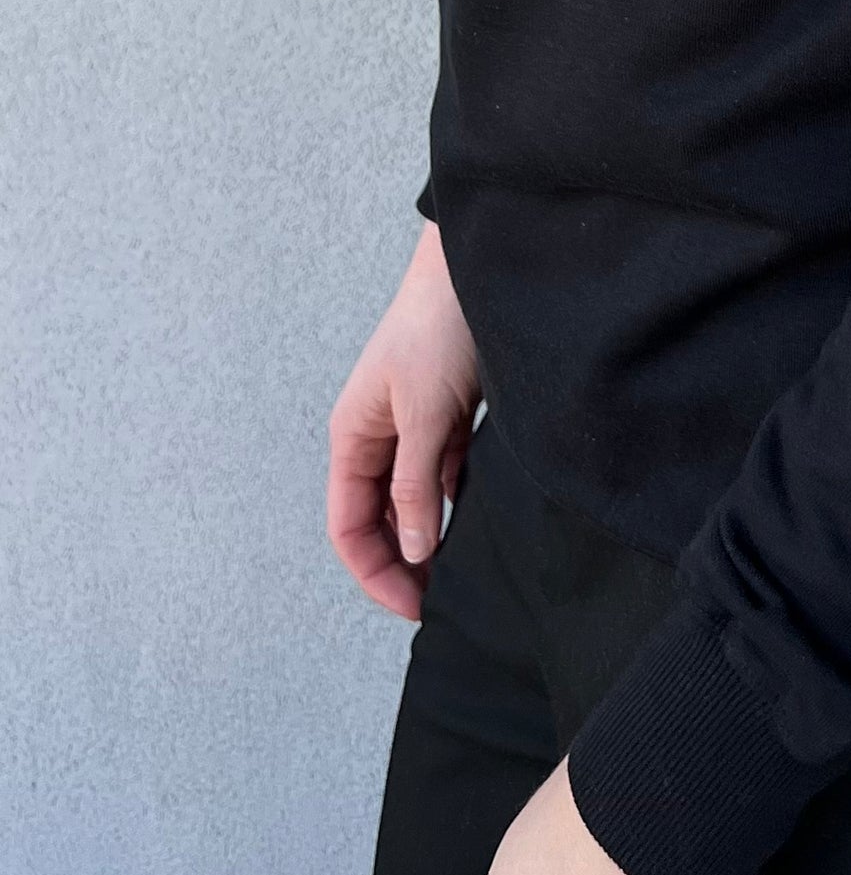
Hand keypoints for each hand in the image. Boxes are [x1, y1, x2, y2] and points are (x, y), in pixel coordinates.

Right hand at [327, 220, 480, 617]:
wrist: (477, 268)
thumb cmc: (438, 328)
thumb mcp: (424, 413)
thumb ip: (415, 483)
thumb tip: (414, 550)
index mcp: (353, 437)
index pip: (349, 527)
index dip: (375, 572)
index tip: (413, 606)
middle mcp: (377, 437)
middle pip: (377, 520)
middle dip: (401, 564)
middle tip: (440, 601)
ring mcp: (412, 427)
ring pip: (411, 501)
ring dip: (428, 537)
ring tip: (458, 573)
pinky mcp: (447, 416)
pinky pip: (442, 475)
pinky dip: (453, 503)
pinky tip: (474, 523)